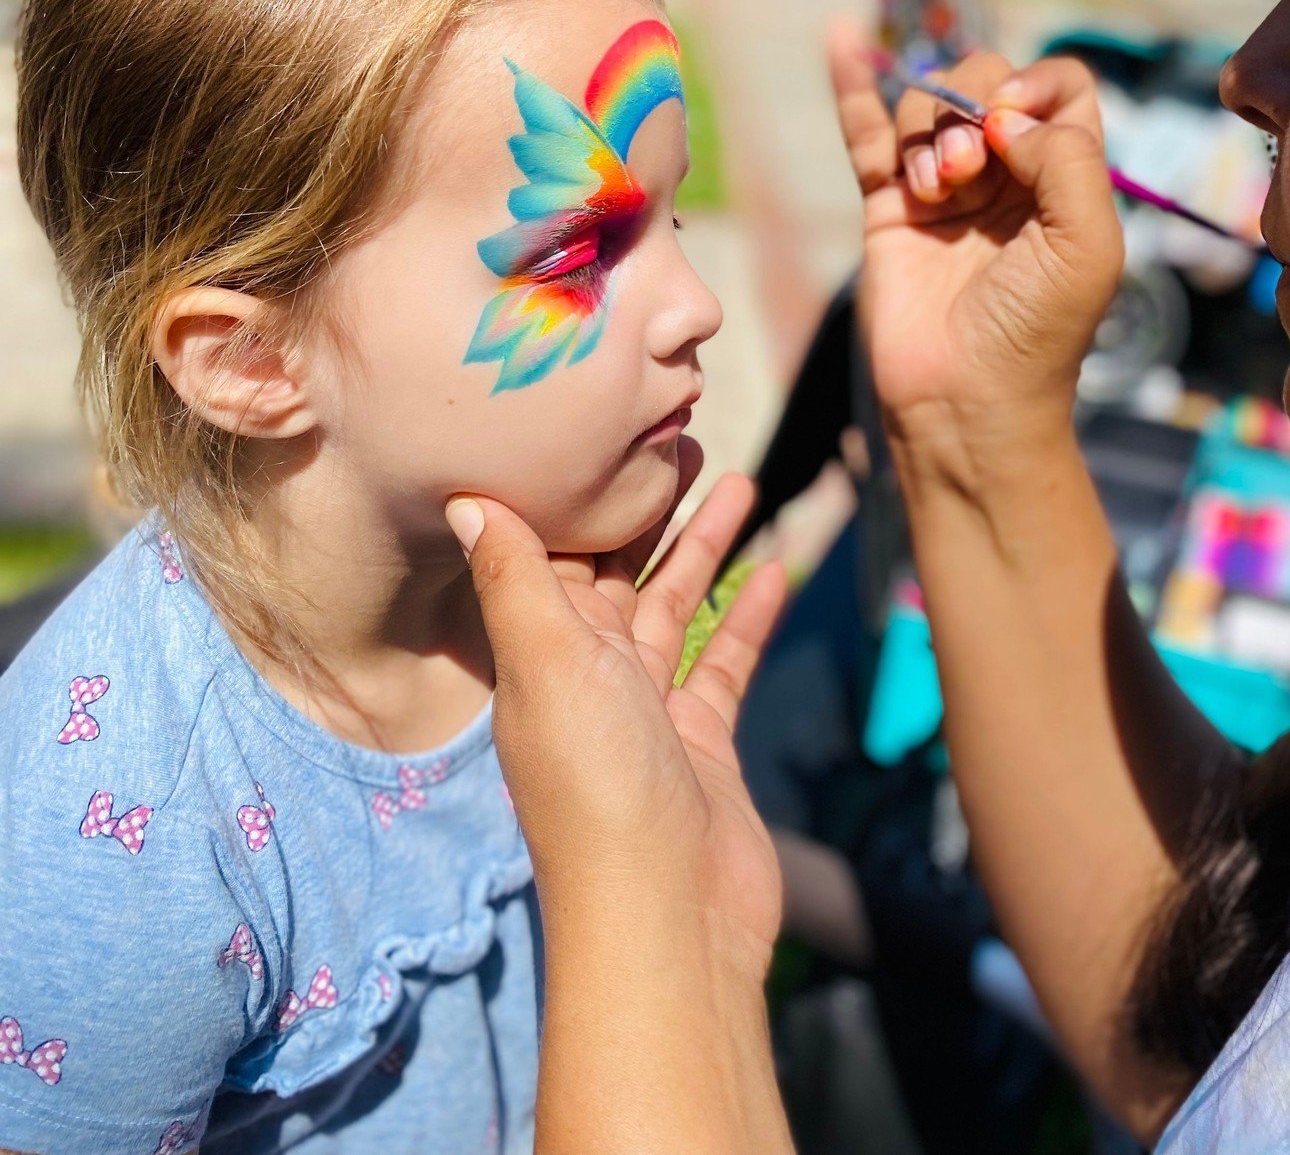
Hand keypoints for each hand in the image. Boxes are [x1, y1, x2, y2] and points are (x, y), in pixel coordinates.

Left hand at [446, 442, 787, 978]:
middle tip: (686, 436)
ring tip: (738, 477)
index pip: (552, 550)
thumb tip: (465, 496)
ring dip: (704, 544)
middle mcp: (587, 672)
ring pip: (674, 602)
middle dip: (648, 505)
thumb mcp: (546, 662)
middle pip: (618, 568)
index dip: (578, 489)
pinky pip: (722, 657)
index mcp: (540, 650)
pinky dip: (746, 612)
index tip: (605, 426)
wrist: (666, 912)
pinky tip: (775, 566)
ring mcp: (647, 706)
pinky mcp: (701, 737)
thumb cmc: (597, 786)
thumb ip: (513, 577)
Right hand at [827, 27, 1123, 479]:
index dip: (1036, 86)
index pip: (1058, 87)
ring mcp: (943, 186)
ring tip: (935, 194)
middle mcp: (1007, 171)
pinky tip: (840, 37)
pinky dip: (852, 85)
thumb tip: (1003, 114)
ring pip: (927, 105)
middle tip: (968, 172)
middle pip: (986, 84)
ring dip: (926, 133)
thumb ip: (1067, 157)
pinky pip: (867, 133)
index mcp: (1064, 175)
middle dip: (971, 110)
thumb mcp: (1089, 242)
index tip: (1016, 126)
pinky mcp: (887, 208)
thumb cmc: (1038, 332)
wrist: (964, 401)